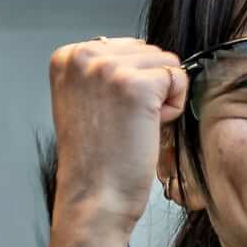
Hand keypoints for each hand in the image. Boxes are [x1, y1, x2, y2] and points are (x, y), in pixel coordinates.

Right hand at [42, 37, 188, 246]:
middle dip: (148, 87)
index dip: (130, 84)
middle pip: (147, 50)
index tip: (111, 116)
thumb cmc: (97, 162)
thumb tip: (142, 52)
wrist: (94, 200)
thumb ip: (103, 73)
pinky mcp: (136, 85)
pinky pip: (178, 77)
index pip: (125, 47)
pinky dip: (174, 107)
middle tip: (126, 125)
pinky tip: (150, 130)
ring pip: (166, 62)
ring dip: (162, 98)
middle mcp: (83, 56)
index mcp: (67, 56)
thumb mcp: (87, 102)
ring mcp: (108, 68)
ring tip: (135, 129)